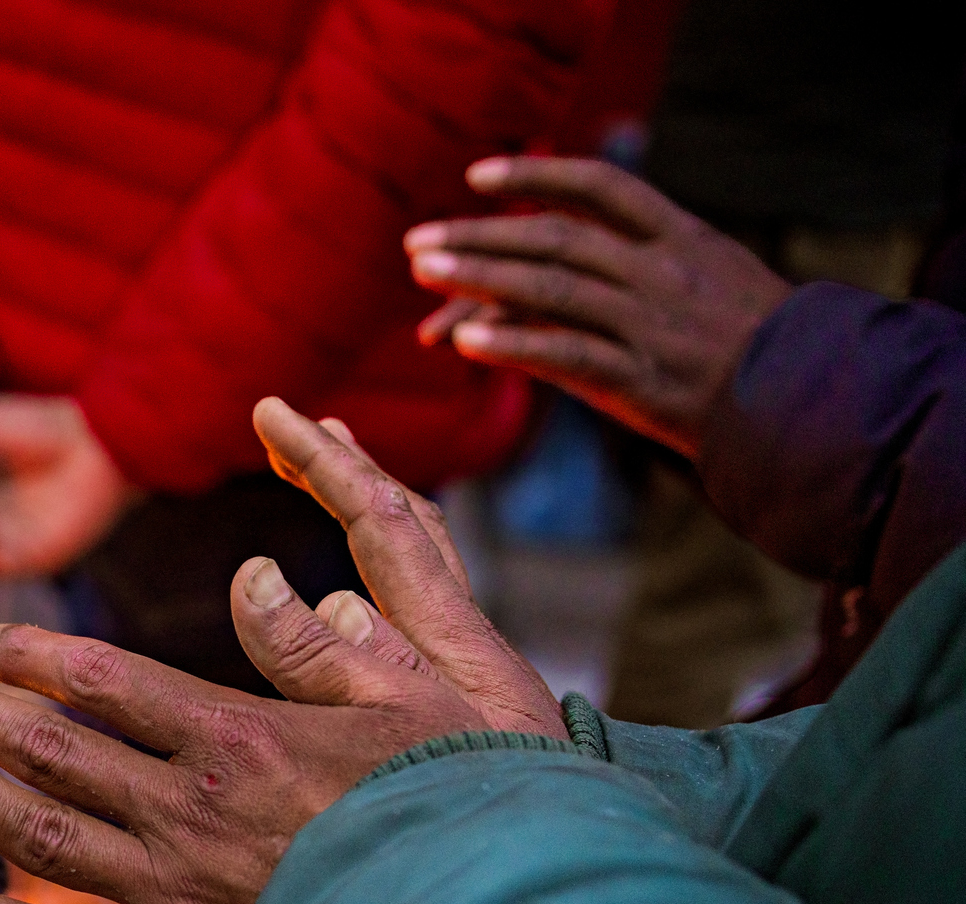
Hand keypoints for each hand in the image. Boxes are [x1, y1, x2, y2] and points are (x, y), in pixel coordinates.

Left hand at [0, 400, 564, 903]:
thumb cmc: (462, 818)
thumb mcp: (420, 705)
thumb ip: (323, 645)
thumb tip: (255, 577)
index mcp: (240, 740)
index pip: (107, 681)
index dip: (34, 655)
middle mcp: (188, 812)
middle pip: (47, 748)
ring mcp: (175, 893)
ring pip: (41, 833)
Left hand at [404, 156, 791, 459]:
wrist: (811, 405)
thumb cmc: (754, 346)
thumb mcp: (715, 276)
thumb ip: (649, 259)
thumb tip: (569, 256)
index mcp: (681, 237)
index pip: (599, 187)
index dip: (536, 174)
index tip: (477, 177)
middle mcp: (660, 273)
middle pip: (555, 237)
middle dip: (480, 236)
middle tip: (417, 242)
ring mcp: (649, 326)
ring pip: (548, 289)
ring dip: (477, 278)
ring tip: (422, 272)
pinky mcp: (638, 382)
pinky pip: (562, 355)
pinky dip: (509, 345)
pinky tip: (460, 342)